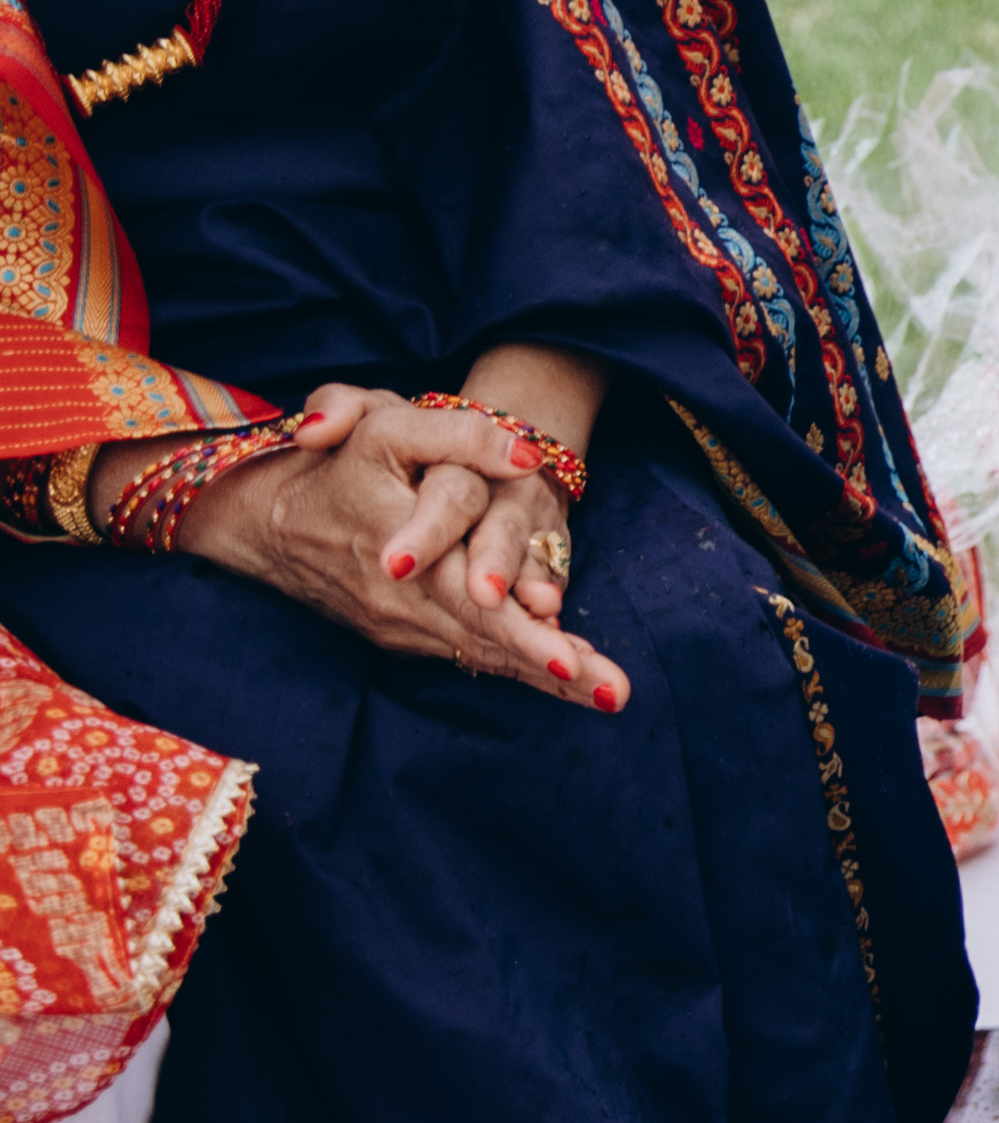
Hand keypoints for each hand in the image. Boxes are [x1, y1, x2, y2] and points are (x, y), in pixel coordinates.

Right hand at [167, 383, 628, 710]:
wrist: (263, 521)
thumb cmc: (332, 465)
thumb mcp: (384, 426)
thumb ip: (457, 433)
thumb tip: (528, 455)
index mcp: (402, 550)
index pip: (470, 595)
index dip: (517, 628)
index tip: (566, 655)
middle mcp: (404, 600)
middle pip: (489, 637)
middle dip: (551, 667)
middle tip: (612, 693)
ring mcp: (402, 625)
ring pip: (483, 653)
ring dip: (546, 679)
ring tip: (608, 696)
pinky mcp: (404, 634)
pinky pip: (467, 654)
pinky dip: (516, 669)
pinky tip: (570, 683)